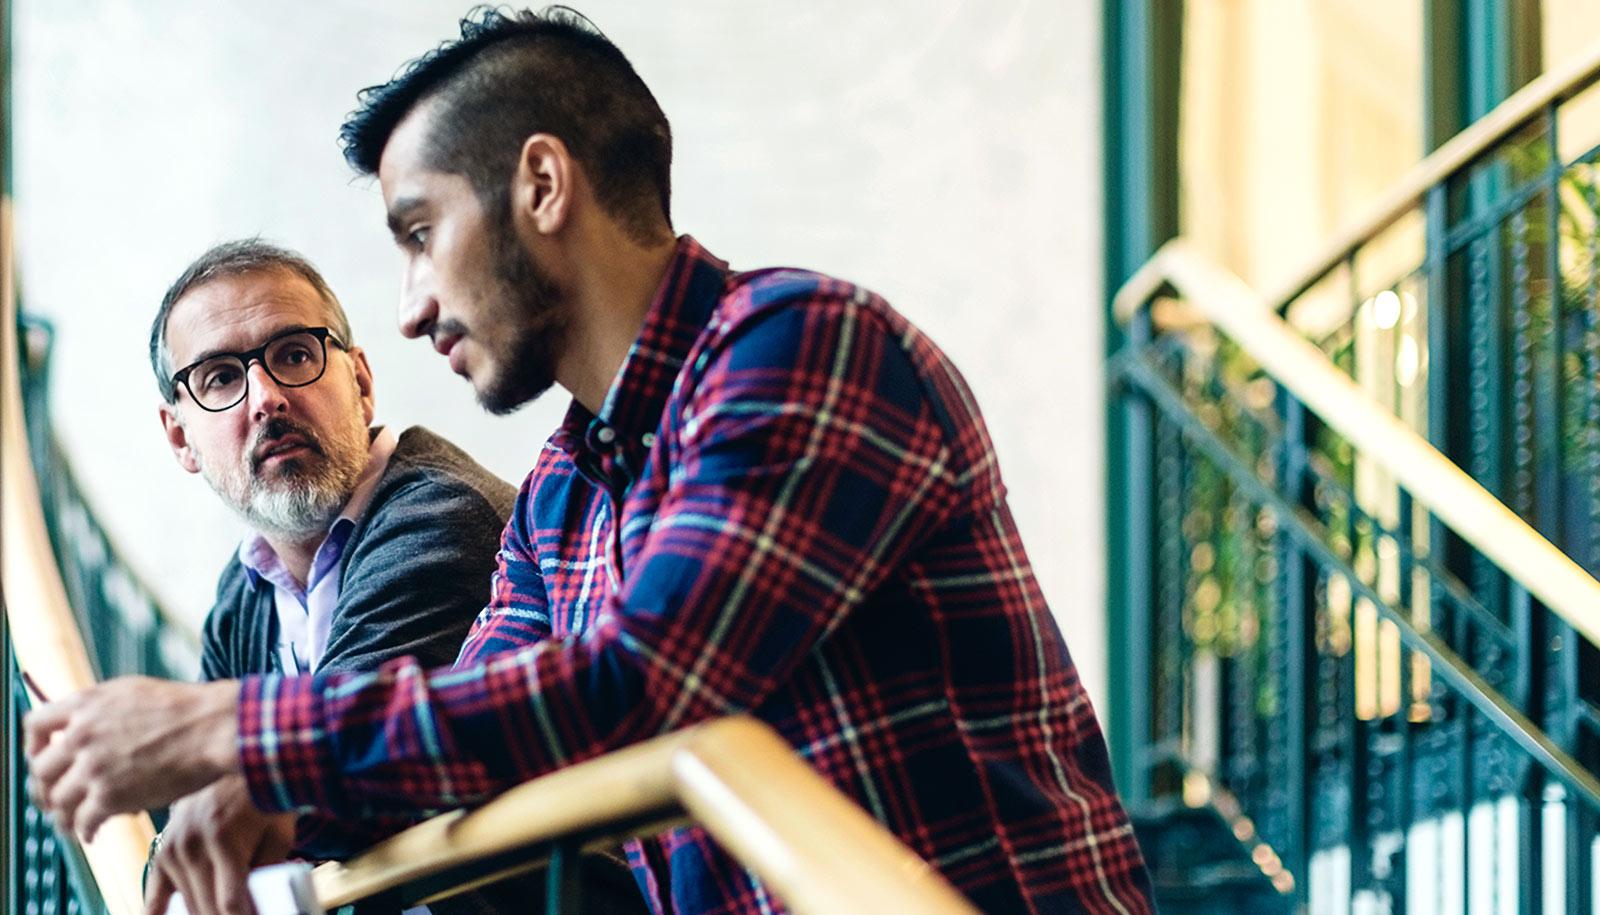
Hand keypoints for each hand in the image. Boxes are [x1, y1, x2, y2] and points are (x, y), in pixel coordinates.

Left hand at [24, 677, 239, 840]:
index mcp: (86, 704)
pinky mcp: (109, 796)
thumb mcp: (134, 692)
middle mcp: (81, 735)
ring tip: (72, 824)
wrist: (213, 727)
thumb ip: (101, 708)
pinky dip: (84, 831)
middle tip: (53, 800)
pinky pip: (82, 822)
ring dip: (62, 816)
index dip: (34, 746)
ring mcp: (93, 767)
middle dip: (44, 789)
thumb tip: (84, 725)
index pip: (35, 725)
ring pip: (57, 801)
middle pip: (40, 771)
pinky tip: (92, 835)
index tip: (44, 759)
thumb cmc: (186, 709)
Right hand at [145, 777, 295, 914]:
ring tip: (222, 910)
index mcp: (225, 840)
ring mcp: (173, 849)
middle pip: (206, 907)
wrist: (231, 763)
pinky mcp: (162, 850)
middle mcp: (193, 846)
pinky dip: (158, 912)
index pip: (230, 901)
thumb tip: (265, 901)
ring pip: (186, 903)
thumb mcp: (279, 831)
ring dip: (204, 914)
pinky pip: (154, 891)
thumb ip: (272, 867)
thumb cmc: (263, 799)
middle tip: (244, 914)